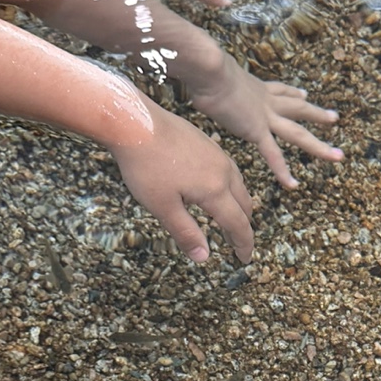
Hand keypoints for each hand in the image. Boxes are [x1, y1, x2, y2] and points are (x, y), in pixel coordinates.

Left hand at [112, 105, 254, 262]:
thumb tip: (204, 257)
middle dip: (244, 226)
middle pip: (244, 204)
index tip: (245, 259)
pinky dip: (230, 187)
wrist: (135, 121)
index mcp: (214, 190)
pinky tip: (216, 187)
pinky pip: (228, 169)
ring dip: (239, 205)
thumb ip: (185, 233)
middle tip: (238, 243)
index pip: (238, 224)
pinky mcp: (206, 142)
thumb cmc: (145, 166)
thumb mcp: (162, 207)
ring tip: (231, 218)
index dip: (243, 244)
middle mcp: (222, 171)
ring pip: (239, 185)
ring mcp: (216, 153)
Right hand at [185, 52, 342, 187]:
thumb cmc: (204, 68)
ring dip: (318, 145)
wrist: (209, 69)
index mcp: (255, 86)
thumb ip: (207, 76)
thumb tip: (193, 70)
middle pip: (297, 107)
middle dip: (316, 113)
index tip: (304, 93)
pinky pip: (273, 155)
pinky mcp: (256, 130)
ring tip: (338, 156)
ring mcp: (265, 116)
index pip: (279, 90)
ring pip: (298, 133)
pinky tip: (292, 185)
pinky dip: (282, 171)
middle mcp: (265, 100)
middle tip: (334, 118)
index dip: (292, 92)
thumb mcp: (209, 72)